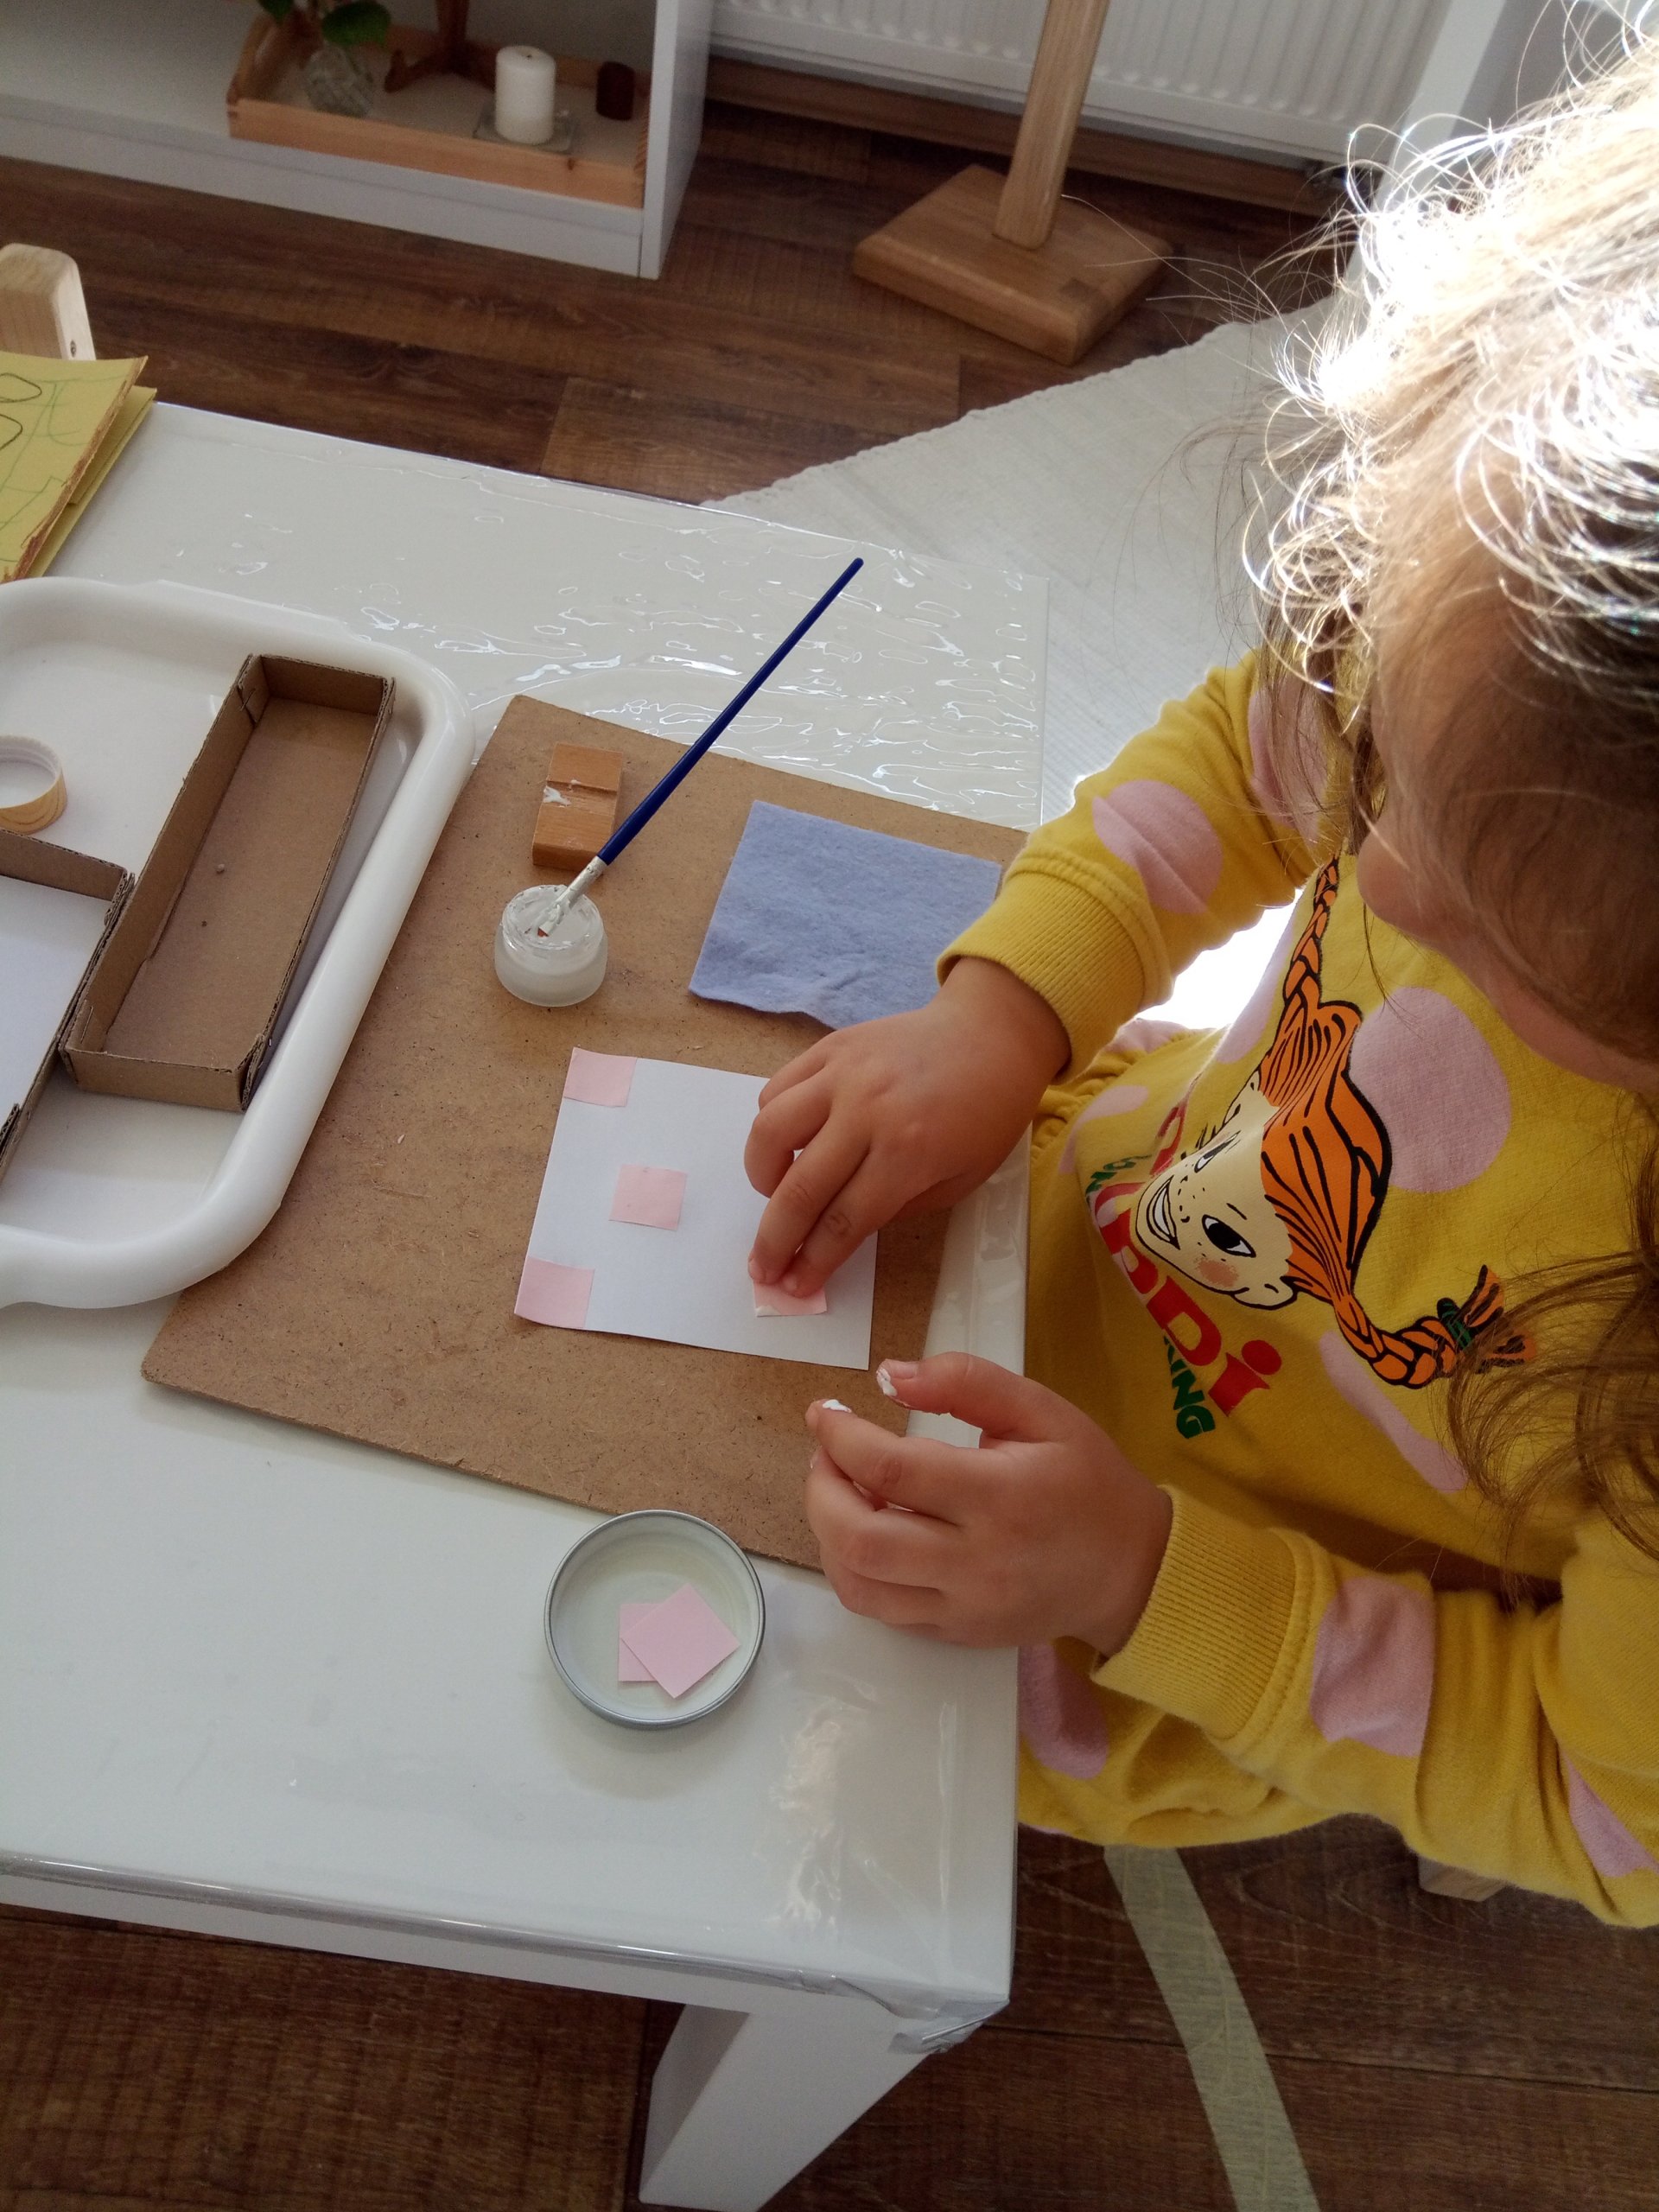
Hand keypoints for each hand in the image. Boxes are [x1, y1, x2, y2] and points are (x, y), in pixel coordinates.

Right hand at [746, 957, 1066, 1297]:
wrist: (991, 1038)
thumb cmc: (985, 1115)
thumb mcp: (958, 1180)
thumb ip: (897, 1209)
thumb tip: (836, 1232)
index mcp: (908, 1153)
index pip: (843, 1221)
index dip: (814, 1261)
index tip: (795, 1286)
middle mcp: (867, 1112)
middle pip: (799, 1189)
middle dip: (774, 1241)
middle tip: (763, 1267)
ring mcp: (842, 1075)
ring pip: (770, 1132)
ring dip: (761, 1176)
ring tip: (774, 1194)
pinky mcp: (829, 1048)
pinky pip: (776, 1090)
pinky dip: (771, 1124)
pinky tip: (790, 1143)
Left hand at [804, 1353, 1171, 1653]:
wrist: (1133, 1571)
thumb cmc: (1089, 1482)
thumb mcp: (1043, 1411)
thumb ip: (965, 1382)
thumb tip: (887, 1375)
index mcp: (998, 1495)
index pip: (891, 1470)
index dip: (840, 1437)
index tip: (823, 1411)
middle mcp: (974, 1560)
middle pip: (859, 1537)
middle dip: (821, 1489)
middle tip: (826, 1454)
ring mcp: (962, 1607)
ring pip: (858, 1584)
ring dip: (827, 1534)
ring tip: (841, 1492)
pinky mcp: (956, 1633)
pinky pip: (881, 1610)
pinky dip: (853, 1569)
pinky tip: (866, 1532)